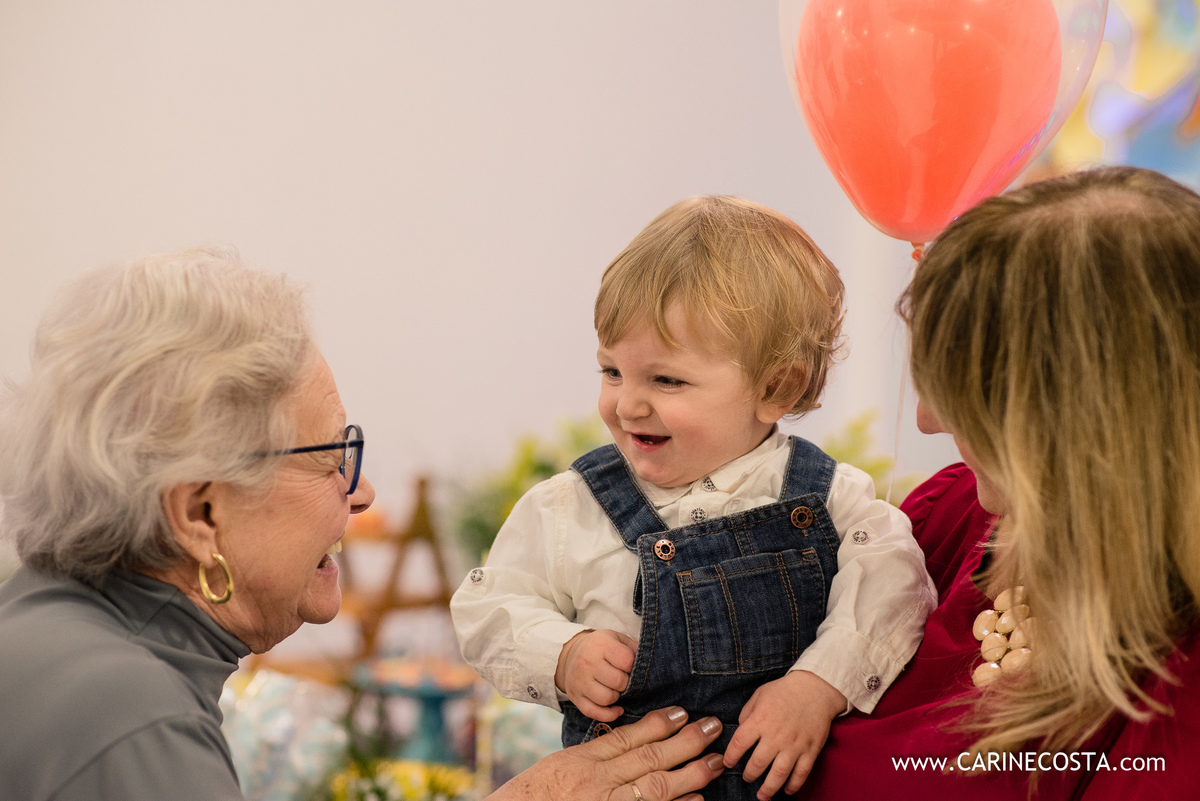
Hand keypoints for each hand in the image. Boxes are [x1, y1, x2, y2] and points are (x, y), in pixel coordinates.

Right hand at [487, 707, 724, 800]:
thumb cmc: (535, 797)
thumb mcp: (561, 768)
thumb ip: (593, 757)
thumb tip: (629, 745)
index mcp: (582, 761)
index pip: (628, 737)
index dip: (658, 724)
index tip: (683, 712)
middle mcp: (596, 782)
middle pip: (649, 757)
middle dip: (687, 742)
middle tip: (714, 727)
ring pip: (656, 786)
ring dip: (691, 774)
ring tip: (716, 762)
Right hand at [556, 628, 636, 721]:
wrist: (570, 655)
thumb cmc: (601, 648)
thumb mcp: (617, 640)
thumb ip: (634, 649)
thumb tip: (651, 666)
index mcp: (600, 645)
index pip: (627, 661)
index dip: (633, 667)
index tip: (629, 667)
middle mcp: (586, 662)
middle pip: (618, 682)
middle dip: (626, 683)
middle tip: (623, 679)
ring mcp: (579, 681)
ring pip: (606, 698)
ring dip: (616, 697)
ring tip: (615, 689)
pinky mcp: (575, 697)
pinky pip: (594, 713)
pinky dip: (608, 714)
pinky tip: (616, 708)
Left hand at [722, 670, 846, 799]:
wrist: (816, 688)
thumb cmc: (784, 691)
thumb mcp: (759, 696)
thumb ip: (747, 714)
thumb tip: (740, 731)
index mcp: (760, 720)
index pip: (739, 744)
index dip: (730, 757)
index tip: (728, 763)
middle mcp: (776, 735)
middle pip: (757, 764)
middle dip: (749, 775)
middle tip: (747, 778)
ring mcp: (795, 745)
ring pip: (779, 774)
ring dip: (768, 788)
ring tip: (762, 796)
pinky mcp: (810, 750)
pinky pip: (801, 774)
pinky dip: (793, 785)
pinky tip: (786, 791)